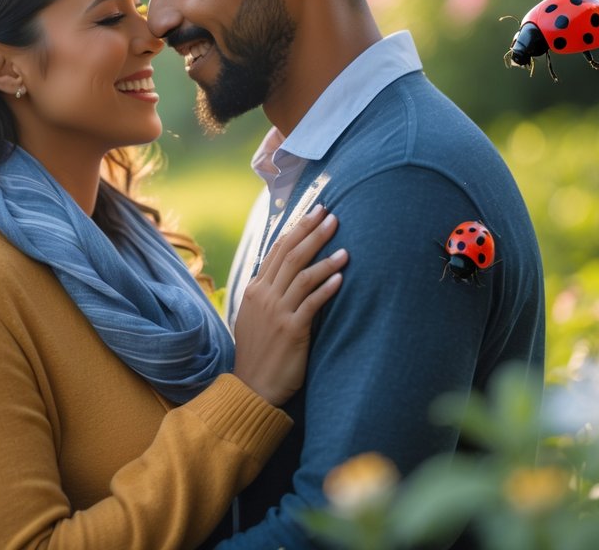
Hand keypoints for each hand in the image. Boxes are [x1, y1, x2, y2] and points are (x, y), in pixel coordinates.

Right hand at [232, 205, 345, 406]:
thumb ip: (266, 293)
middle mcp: (264, 296)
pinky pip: (311, 303)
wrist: (252, 386)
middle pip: (290, 255)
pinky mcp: (291, 330)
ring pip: (302, 275)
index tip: (313, 212)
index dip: (296, 229)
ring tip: (345, 248)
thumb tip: (283, 273)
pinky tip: (341, 277)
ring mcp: (277, 312)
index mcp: (255, 289)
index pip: (276, 250)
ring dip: (325, 259)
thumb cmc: (258, 352)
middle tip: (331, 216)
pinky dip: (326, 288)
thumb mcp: (253, 316)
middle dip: (312, 233)